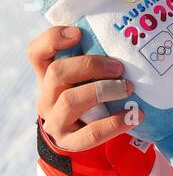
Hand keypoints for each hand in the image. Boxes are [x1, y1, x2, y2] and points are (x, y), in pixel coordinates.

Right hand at [29, 25, 141, 152]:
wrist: (79, 137)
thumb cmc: (86, 98)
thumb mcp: (81, 79)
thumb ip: (90, 62)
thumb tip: (122, 43)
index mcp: (47, 77)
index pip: (36, 53)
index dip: (52, 39)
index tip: (78, 33)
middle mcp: (46, 97)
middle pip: (57, 72)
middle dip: (90, 65)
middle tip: (118, 67)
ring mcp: (55, 120)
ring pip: (71, 100)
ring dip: (103, 90)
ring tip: (128, 88)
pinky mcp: (70, 142)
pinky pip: (90, 133)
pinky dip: (114, 123)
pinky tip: (133, 116)